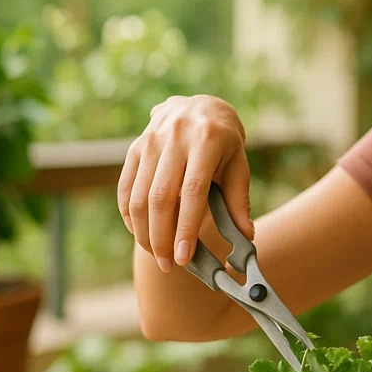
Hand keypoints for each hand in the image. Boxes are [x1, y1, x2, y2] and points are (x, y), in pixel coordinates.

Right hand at [118, 95, 252, 272]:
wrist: (200, 105)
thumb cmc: (225, 141)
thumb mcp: (238, 163)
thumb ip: (239, 199)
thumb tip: (246, 236)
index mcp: (207, 140)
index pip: (192, 191)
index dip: (185, 227)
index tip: (184, 257)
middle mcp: (175, 138)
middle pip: (160, 197)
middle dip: (162, 237)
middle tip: (169, 265)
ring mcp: (150, 141)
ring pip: (138, 196)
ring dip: (144, 232)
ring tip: (157, 255)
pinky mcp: (135, 148)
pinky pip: (126, 188)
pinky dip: (130, 216)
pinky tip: (141, 234)